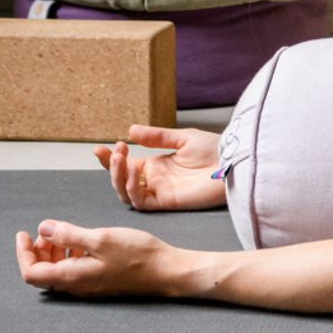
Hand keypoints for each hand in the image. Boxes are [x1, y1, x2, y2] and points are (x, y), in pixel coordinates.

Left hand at [14, 219, 185, 297]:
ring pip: (59, 271)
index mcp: (72, 277)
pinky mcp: (101, 281)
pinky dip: (70, 255)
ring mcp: (89, 285)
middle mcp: (77, 286)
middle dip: (37, 251)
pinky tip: (82, 241)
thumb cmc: (138, 255)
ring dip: (54, 251)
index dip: (23, 254)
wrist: (167, 271)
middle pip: (43, 273)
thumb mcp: (101, 238)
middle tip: (45, 231)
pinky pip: (75, 270)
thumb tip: (43, 229)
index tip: (24, 234)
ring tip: (63, 233)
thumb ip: (69, 235)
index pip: (31, 273)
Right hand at [94, 125, 225, 210]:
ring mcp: (160, 192)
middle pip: (121, 181)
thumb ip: (156, 137)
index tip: (100, 148)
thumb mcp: (181, 138)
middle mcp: (155, 180)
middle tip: (115, 151)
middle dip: (111, 167)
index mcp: (156, 166)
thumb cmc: (215, 151)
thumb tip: (130, 131)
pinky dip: (132, 188)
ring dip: (117, 177)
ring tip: (121, 158)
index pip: (126, 165)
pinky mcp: (167, 202)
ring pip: (126, 193)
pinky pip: (141, 202)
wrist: (233, 162)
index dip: (110, 159)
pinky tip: (136, 171)